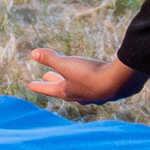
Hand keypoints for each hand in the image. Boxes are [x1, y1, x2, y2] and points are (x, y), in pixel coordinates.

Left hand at [26, 50, 149, 104]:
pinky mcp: (108, 91)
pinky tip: (95, 81)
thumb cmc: (89, 74)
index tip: (29, 85)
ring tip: (69, 79)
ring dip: (72, 83)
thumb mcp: (66, 64)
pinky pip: (94, 87)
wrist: (119, 82)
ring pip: (79, 89)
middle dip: (54, 82)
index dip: (38, 86)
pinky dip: (89, 83)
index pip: (48, 89)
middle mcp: (79, 96)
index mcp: (66, 92)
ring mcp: (94, 95)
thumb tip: (32, 54)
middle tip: (46, 76)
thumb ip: (50, 58)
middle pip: (63, 89)